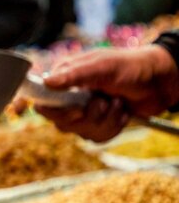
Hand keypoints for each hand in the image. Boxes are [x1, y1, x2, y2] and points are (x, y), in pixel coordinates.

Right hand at [35, 45, 178, 141]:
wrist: (160, 82)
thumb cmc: (131, 67)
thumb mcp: (101, 66)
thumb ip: (73, 74)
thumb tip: (47, 82)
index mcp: (65, 79)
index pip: (41, 99)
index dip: (47, 108)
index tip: (69, 110)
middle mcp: (70, 97)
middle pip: (59, 121)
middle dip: (84, 115)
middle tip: (100, 101)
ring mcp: (84, 113)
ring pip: (80, 131)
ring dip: (104, 120)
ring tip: (117, 103)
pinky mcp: (99, 125)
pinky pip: (96, 136)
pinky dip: (113, 126)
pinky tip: (121, 112)